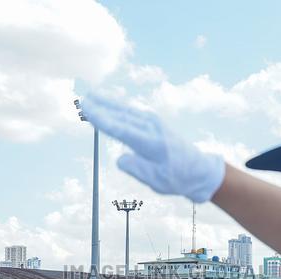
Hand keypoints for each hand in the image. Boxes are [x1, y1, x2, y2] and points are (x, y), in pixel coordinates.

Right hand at [79, 94, 224, 202]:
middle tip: (82, 99)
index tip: (87, 110)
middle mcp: (152, 128)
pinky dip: (118, 106)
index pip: (121, 129)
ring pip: (126, 110)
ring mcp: (154, 122)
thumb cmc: (176, 178)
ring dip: (108, 102)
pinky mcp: (154, 122)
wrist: (197, 170)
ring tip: (91, 95)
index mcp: (151, 144)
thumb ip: (138, 170)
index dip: (102, 119)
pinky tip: (108, 102)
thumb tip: (120, 159)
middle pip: (121, 115)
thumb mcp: (157, 181)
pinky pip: (132, 111)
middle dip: (101, 107)